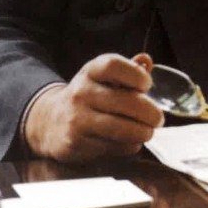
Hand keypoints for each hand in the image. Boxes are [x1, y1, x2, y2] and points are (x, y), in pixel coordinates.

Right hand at [24, 53, 163, 161]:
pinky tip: (130, 140)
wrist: (49, 121)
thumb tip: (147, 61)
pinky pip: (112, 147)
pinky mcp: (76, 144)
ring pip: (121, 129)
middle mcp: (81, 93)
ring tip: (148, 130)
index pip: (114, 66)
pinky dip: (128, 145)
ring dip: (142, 132)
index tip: (148, 84)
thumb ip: (128, 69)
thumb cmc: (88, 96)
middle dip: (149, 112)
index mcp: (90, 71)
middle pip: (125, 101)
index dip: (136, 75)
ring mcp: (77, 120)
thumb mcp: (103, 77)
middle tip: (158, 118)